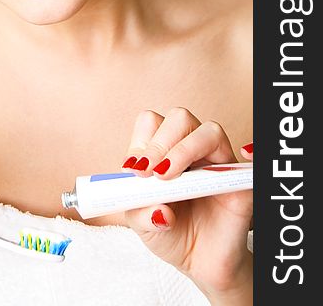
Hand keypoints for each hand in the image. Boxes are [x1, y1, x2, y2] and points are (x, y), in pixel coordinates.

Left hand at [122, 108, 252, 303]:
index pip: (152, 123)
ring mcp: (217, 161)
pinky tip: (219, 175)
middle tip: (151, 173)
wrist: (200, 262)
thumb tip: (158, 209)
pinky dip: (239, 158)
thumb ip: (140, 212)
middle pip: (179, 118)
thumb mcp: (142, 224)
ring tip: (169, 176)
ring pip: (209, 131)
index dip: (141, 142)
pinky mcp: (239, 180)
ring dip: (185, 150)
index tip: (134, 169)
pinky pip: (247, 162)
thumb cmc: (170, 234)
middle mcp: (191, 149)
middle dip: (160, 143)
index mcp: (164, 151)